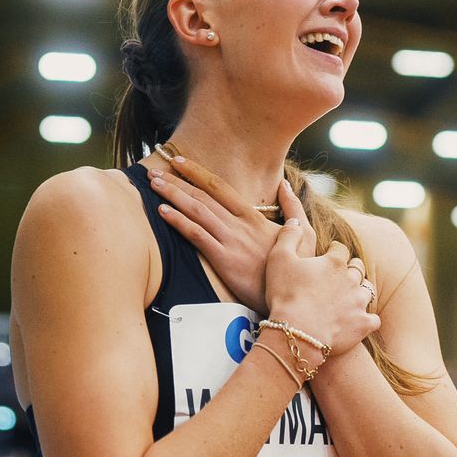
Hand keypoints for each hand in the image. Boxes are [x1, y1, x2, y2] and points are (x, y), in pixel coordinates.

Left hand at [147, 156, 282, 311]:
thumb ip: (293, 206)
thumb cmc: (297, 267)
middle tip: (155, 172)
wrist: (292, 294)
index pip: (220, 187)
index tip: (179, 162)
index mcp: (253, 216)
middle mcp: (239, 224)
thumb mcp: (303, 233)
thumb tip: (285, 184)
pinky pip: (197, 236)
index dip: (197, 172)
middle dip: (177, 181)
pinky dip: (178, 221)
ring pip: (196, 211)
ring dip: (172, 195)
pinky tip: (162, 212)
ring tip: (153, 185)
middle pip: (203, 195)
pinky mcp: (224, 260)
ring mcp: (230, 241)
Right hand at [264, 189, 380, 358]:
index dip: (334, 251)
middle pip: (358, 267)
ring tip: (352, 296)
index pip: (340, 249)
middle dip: (351, 268)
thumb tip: (295, 221)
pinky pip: (374, 319)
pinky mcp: (363, 324)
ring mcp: (359, 302)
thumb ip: (289, 236)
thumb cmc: (285, 294)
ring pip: (368, 290)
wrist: (297, 332)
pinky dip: (368, 319)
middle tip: (342, 274)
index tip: (329, 253)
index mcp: (333, 262)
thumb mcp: (279, 258)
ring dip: (361, 291)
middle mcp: (351, 279)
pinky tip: (361, 321)